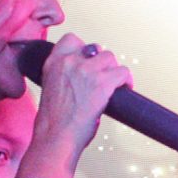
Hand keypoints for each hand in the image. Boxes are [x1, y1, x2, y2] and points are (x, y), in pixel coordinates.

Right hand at [32, 34, 132, 158]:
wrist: (56, 137)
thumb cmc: (53, 123)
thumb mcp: (51, 90)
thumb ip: (65, 77)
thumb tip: (84, 79)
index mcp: (53, 63)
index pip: (72, 39)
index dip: (84, 49)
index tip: (89, 60)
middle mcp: (69, 62)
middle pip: (95, 49)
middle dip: (101, 63)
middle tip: (103, 77)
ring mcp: (86, 70)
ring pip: (110, 58)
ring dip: (113, 71)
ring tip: (114, 85)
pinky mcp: (102, 82)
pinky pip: (123, 72)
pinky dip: (126, 81)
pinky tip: (125, 89)